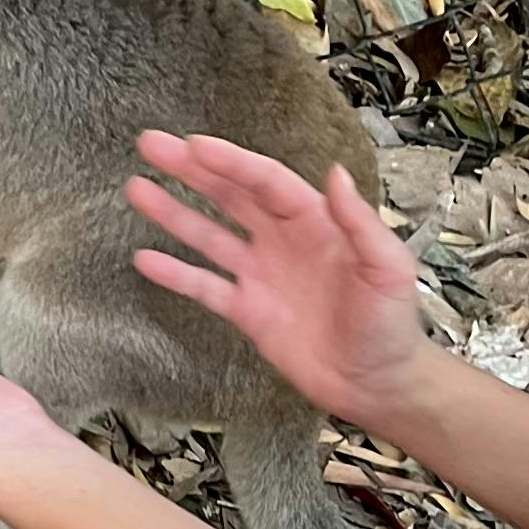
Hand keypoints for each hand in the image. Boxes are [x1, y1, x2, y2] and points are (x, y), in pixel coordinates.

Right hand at [125, 132, 428, 427]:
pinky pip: (206, 287)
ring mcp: (262, 275)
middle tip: (151, 144)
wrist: (378, 384)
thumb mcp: (387, 268)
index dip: (230, 162)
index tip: (194, 144)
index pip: (265, 182)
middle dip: (191, 170)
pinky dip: (176, 274)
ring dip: (174, 213)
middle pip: (230, 196)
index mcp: (315, 221)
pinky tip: (144, 259)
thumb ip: (360, 223)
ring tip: (137, 189)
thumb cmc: (391, 324)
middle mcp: (282, 240)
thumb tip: (335, 174)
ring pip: (209, 235)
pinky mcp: (249, 313)